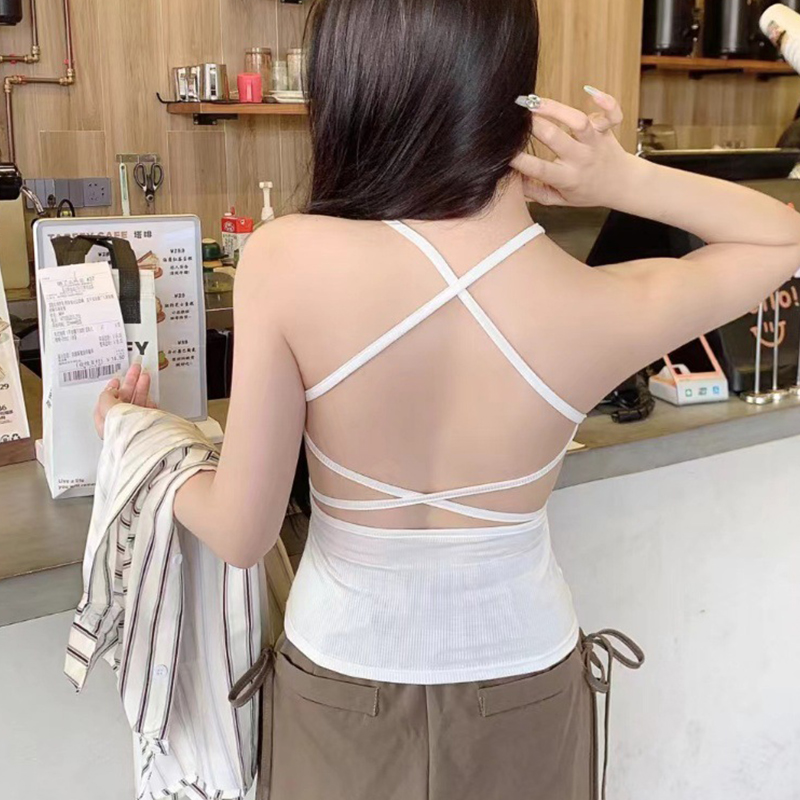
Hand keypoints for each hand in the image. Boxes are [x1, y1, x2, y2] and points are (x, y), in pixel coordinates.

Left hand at [94, 362, 156, 438]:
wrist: (146, 440)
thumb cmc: (125, 430)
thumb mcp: (108, 408)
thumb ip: (106, 397)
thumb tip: (111, 391)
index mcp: (107, 425)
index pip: (106, 404)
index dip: (111, 390)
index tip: (116, 380)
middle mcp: (121, 425)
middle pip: (123, 400)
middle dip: (129, 383)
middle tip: (134, 371)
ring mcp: (136, 425)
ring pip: (137, 401)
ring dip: (140, 387)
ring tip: (144, 375)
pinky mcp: (150, 425)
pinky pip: (148, 409)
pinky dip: (149, 398)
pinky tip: (150, 393)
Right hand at [511, 87, 635, 207]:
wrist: (621, 185)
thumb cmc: (585, 191)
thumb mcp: (557, 200)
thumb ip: (534, 191)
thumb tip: (511, 178)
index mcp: (567, 178)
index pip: (540, 169)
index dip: (520, 160)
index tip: (505, 151)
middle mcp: (581, 158)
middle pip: (556, 138)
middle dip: (533, 125)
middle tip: (515, 117)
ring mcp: (595, 142)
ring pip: (577, 121)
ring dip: (555, 109)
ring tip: (535, 102)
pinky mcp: (607, 129)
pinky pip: (611, 114)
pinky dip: (605, 101)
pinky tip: (589, 91)